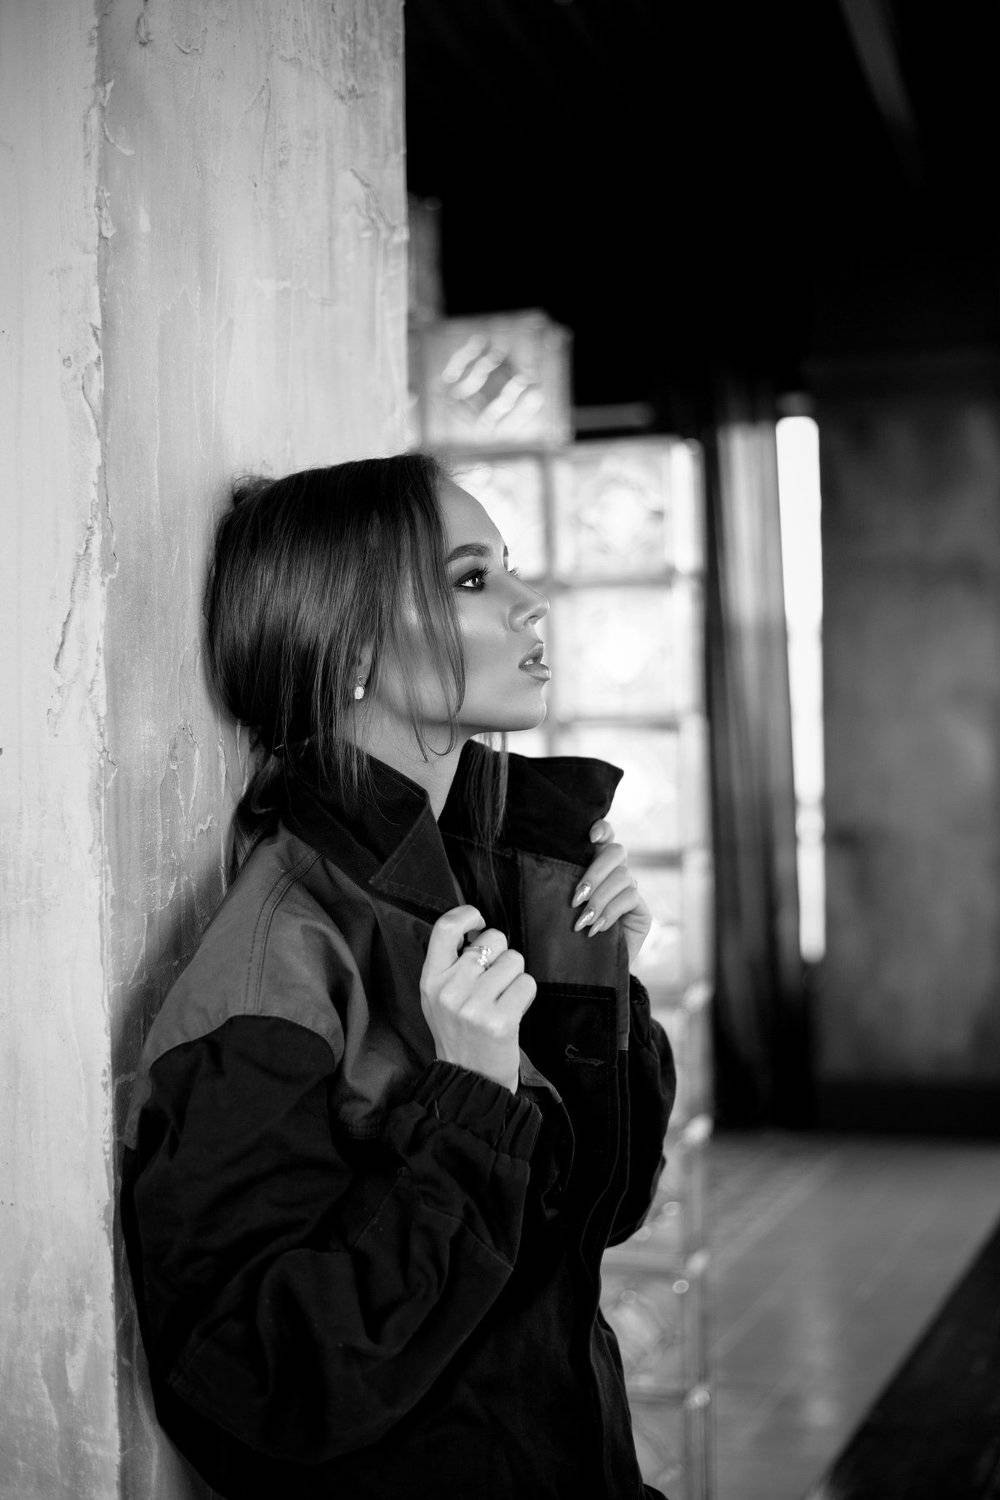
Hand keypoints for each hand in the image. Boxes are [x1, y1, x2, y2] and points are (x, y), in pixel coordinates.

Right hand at [420, 905, 536, 1093]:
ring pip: (514, 960)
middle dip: (501, 954)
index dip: (467, 915)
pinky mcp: (500, 1021)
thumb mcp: (438, 996)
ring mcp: (474, 1006)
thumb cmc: (458, 1031)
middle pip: (492, 939)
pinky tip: (512, 1010)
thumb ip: (451, 963)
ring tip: (502, 998)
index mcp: (431, 980)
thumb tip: (477, 925)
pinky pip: (527, 983)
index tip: (478, 923)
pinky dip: (525, 994)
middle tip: (494, 980)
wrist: (469, 1080)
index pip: (445, 928)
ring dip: (515, 976)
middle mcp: (449, 990)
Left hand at [570, 820, 651, 966]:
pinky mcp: (642, 911)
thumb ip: (560, 884)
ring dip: (599, 898)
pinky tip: (595, 929)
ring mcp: (631, 892)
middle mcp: (616, 875)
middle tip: (576, 897)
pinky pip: (630, 898)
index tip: (590, 837)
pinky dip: (610, 912)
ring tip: (581, 921)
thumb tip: (544, 868)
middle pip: (617, 852)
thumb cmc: (567, 936)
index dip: (603, 829)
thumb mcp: (560, 906)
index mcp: (595, 866)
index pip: (606, 836)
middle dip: (595, 871)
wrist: (586, 971)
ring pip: (623, 876)